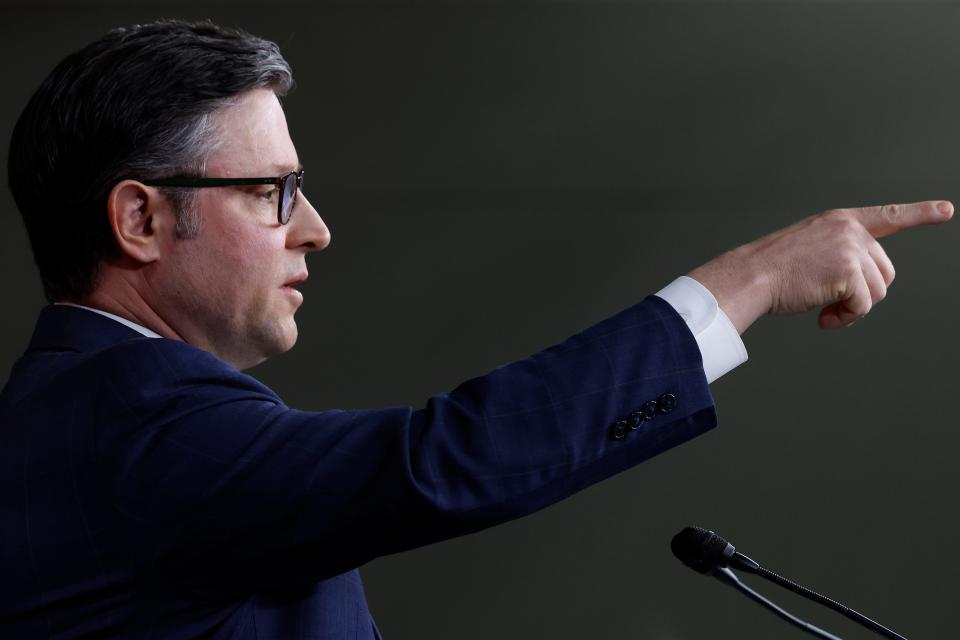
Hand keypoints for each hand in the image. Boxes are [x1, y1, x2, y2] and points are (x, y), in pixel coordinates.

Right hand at [688, 201, 953, 333]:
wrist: (750, 276)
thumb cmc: (770, 270)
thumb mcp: (809, 248)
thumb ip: (840, 256)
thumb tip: (864, 288)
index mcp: (839, 221)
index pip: (888, 216)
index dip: (920, 213)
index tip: (946, 210)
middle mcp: (850, 230)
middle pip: (884, 271)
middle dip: (862, 293)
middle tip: (830, 302)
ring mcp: (851, 249)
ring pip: (877, 292)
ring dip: (852, 308)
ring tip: (823, 309)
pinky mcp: (849, 272)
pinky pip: (864, 306)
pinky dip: (845, 318)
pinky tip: (823, 317)